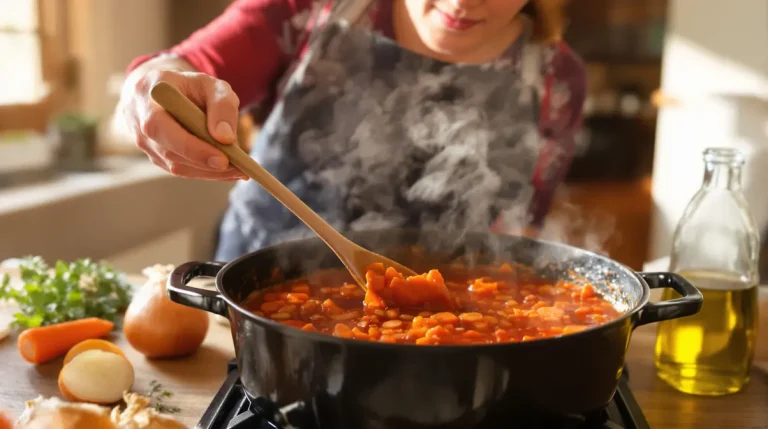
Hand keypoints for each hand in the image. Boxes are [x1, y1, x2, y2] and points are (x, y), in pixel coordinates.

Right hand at [120, 68, 247, 180]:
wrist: (164, 92)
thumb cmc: (189, 87)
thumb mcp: (210, 84)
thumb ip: (221, 105)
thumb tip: (225, 138)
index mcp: (147, 97)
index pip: (160, 127)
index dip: (190, 146)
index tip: (222, 159)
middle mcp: (138, 123)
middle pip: (169, 153)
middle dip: (206, 163)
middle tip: (239, 168)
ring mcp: (145, 143)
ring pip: (176, 166)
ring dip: (209, 172)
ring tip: (240, 170)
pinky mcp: (156, 157)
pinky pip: (181, 169)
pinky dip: (206, 172)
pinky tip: (229, 171)